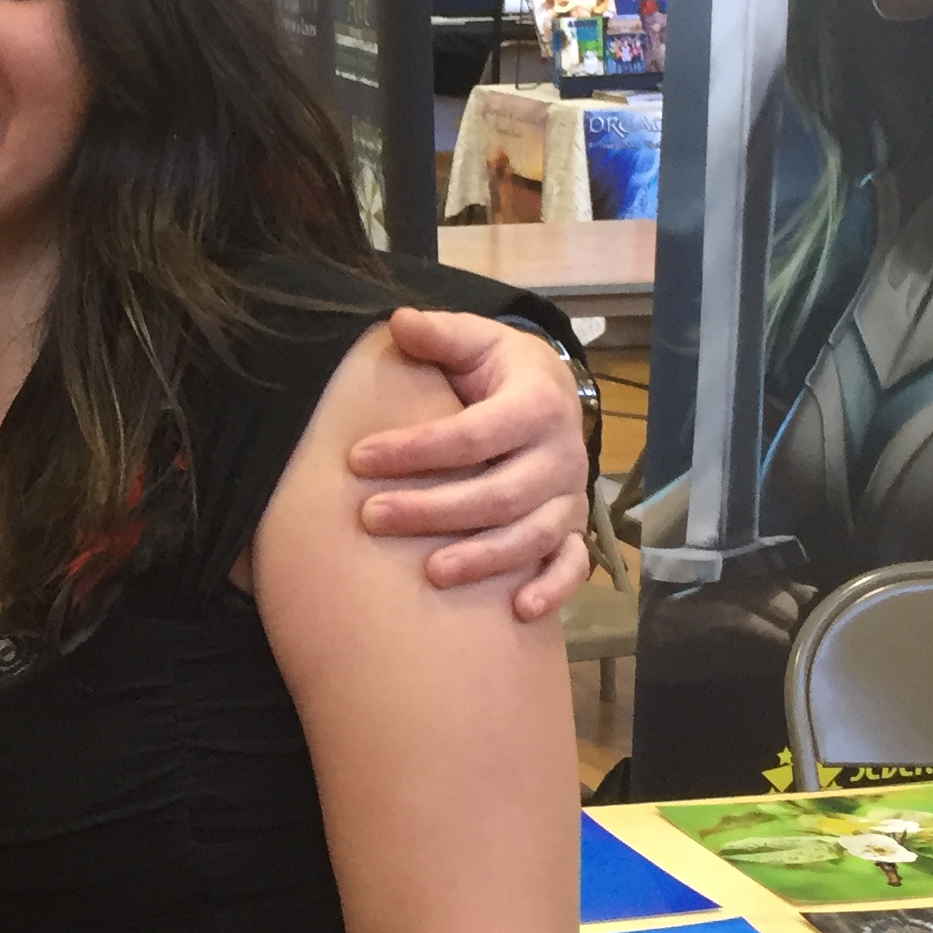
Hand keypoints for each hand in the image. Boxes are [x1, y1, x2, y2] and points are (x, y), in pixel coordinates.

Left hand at [347, 309, 590, 620]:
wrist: (547, 392)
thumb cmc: (497, 369)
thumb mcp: (473, 340)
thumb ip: (439, 334)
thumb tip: (398, 321)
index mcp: (536, 404)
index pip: (472, 434)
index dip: (415, 449)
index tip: (358, 458)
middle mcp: (562, 455)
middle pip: (498, 494)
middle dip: (433, 510)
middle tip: (371, 518)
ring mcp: (569, 497)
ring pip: (530, 536)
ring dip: (482, 558)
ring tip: (430, 573)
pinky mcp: (574, 529)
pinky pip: (572, 566)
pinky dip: (552, 590)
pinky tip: (518, 611)